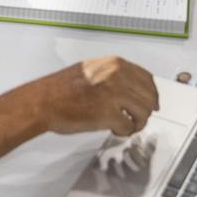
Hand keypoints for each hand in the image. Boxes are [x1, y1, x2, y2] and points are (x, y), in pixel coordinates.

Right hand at [35, 56, 159, 136]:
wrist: (43, 101)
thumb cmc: (61, 88)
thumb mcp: (92, 69)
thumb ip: (114, 74)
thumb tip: (131, 87)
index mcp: (114, 64)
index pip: (147, 78)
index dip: (151, 93)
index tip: (152, 102)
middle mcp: (117, 76)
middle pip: (149, 96)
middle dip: (146, 110)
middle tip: (138, 119)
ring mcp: (114, 94)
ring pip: (143, 112)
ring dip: (137, 123)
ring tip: (126, 125)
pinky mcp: (108, 114)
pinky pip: (128, 127)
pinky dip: (124, 132)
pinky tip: (115, 130)